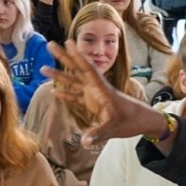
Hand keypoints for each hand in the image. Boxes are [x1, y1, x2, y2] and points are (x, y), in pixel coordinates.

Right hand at [43, 40, 173, 146]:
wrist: (142, 121)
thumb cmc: (131, 121)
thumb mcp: (114, 128)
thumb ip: (99, 133)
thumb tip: (84, 142)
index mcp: (102, 90)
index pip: (88, 69)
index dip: (78, 56)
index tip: (68, 43)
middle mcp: (96, 89)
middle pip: (77, 70)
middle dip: (64, 57)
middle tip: (50, 45)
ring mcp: (94, 96)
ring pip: (74, 82)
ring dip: (60, 75)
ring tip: (43, 68)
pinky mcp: (93, 104)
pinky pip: (77, 97)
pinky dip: (66, 94)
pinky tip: (55, 92)